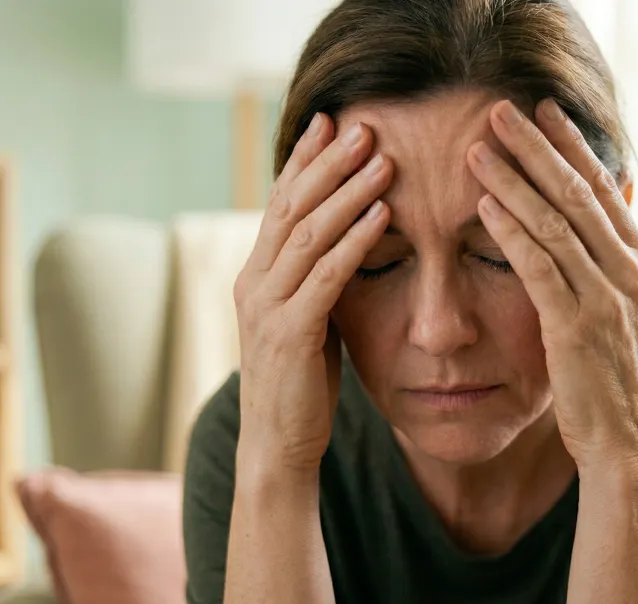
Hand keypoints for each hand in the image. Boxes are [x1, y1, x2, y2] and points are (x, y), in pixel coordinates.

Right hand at [234, 114, 393, 470]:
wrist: (278, 447)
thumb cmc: (300, 385)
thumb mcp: (307, 321)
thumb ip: (317, 281)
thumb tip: (348, 241)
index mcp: (256, 276)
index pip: (280, 204)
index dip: (304, 161)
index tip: (330, 122)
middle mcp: (253, 282)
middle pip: (290, 207)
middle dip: (327, 164)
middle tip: (362, 126)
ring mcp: (267, 308)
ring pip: (308, 233)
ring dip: (347, 193)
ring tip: (381, 160)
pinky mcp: (289, 334)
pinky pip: (326, 276)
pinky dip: (355, 242)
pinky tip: (383, 216)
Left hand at [466, 98, 637, 471]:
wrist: (629, 445)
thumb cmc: (616, 380)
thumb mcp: (623, 314)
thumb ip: (608, 265)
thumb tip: (594, 223)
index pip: (603, 187)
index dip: (570, 145)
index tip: (541, 109)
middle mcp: (629, 270)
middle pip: (577, 191)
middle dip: (536, 146)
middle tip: (499, 108)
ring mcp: (606, 298)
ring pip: (555, 221)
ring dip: (512, 179)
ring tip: (478, 147)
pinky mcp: (575, 327)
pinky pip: (538, 266)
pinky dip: (509, 231)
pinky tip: (482, 205)